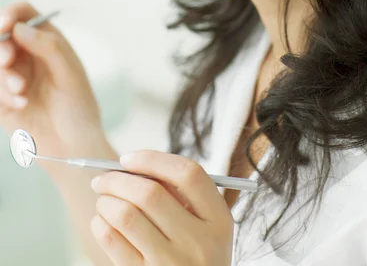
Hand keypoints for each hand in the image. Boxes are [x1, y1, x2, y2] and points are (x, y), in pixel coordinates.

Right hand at [0, 1, 106, 164]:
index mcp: (45, 40)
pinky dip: (2, 94)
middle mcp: (25, 53)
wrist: (71, 146)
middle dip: (0, 48)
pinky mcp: (0, 97)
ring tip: (21, 92)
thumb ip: (48, 47)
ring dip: (3, 76)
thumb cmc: (78, 107)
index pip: (21, 14)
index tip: (3, 24)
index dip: (9, 14)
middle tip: (8, 61)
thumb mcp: (69, 74)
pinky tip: (21, 105)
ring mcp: (11, 75)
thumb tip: (19, 27)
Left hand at [90, 149, 233, 265]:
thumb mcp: (205, 225)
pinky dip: (100, 223)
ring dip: (106, 200)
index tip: (128, 158)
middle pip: (150, 193)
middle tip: (103, 177)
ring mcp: (171, 264)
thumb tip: (133, 168)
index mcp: (218, 220)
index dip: (153, 159)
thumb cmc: (195, 253)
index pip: (188, 174)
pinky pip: (112, 241)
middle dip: (117, 179)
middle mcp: (198, 243)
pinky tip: (102, 220)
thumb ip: (182, 196)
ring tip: (103, 200)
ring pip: (126, 215)